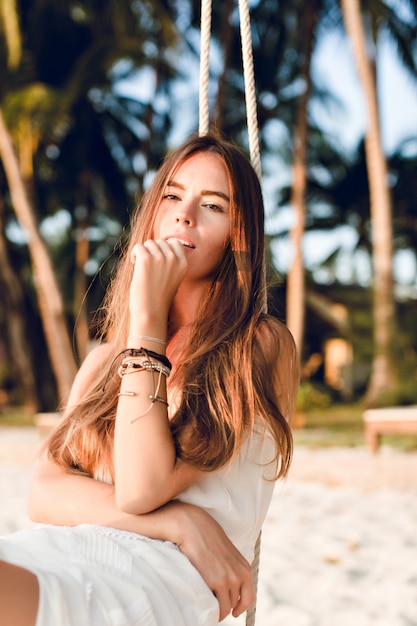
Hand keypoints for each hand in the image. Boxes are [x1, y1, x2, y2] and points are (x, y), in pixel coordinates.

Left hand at [129, 239, 187, 323]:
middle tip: (148, 266)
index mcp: (183, 263)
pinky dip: (134, 254)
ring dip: (143, 252)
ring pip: (149, 243)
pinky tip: (134, 264)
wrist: (151, 312)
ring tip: (141, 267)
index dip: (164, 248)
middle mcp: (173, 259)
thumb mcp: (173, 279)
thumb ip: (171, 263)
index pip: (175, 242)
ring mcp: (160, 258)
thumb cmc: (159, 298)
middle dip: (152, 251)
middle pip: (160, 242)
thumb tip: (159, 246)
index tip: (157, 259)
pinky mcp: (146, 259)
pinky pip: (138, 247)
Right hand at [173, 503, 254, 620]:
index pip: (249, 599)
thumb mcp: (228, 555)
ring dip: (217, 607)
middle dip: (225, 604)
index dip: (241, 608)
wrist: (194, 527)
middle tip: (214, 602)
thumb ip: (233, 570)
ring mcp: (228, 580)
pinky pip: (216, 607)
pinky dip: (211, 610)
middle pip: (235, 604)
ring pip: (225, 607)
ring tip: (208, 601)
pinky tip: (205, 604)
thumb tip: (230, 587)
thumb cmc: (208, 538)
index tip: (234, 611)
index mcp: (245, 568)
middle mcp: (240, 575)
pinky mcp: (215, 582)